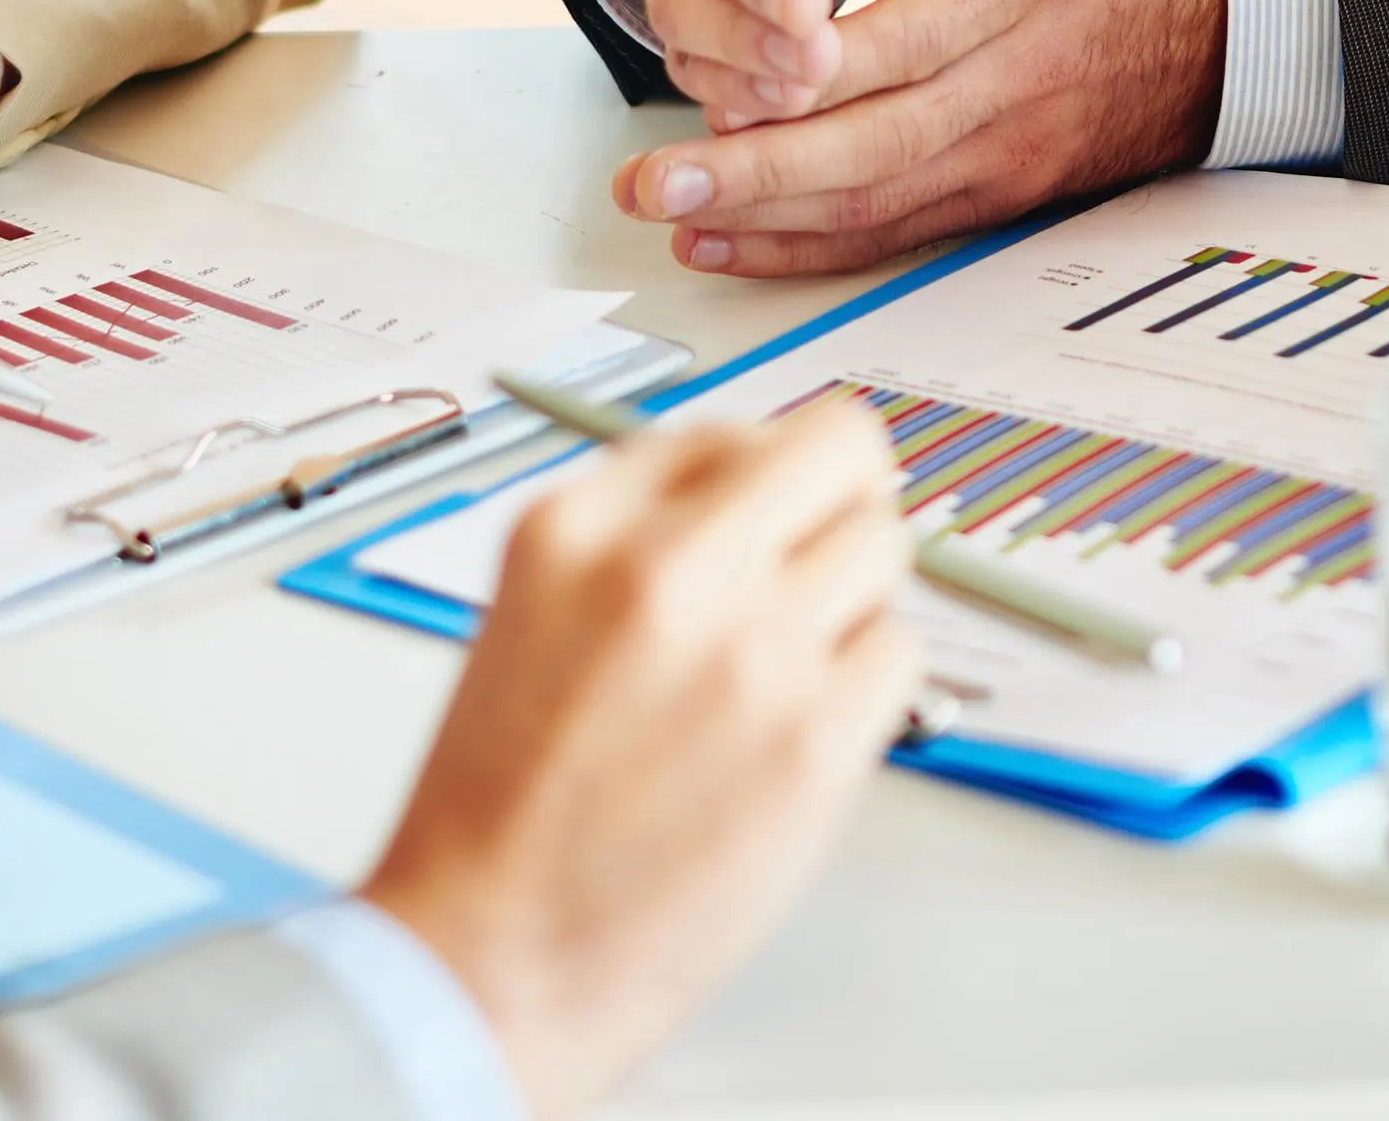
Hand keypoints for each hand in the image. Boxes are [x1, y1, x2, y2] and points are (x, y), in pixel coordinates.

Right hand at [362, 400, 915, 1120]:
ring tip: (790, 666)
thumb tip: (759, 480)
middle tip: (821, 563)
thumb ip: (637, 532)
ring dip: (854, 599)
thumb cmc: (501, 807)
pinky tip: (797, 731)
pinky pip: (897, 655)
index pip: (732, 430)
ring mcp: (751, 647)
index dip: (762, 477)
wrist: (490, 959)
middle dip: (843, 501)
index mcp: (576, 526)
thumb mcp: (531, 612)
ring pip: (884, 551)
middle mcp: (667, 566)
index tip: (769, 517)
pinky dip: (868, 686)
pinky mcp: (815, 737)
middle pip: (843, 451)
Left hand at [610, 0, 1221, 276]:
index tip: (733, 69)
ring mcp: (1001, 151)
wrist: (1239, 26)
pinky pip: (893, 231)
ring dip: (765, 216)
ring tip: (667, 208)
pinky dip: (807, 247)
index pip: (907, 38)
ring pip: (874, 201)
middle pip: (873, 143)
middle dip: (758, 168)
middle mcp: (1007, 84)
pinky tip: (727, 240)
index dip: (817, 67)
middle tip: (653, 176)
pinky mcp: (995, 190)